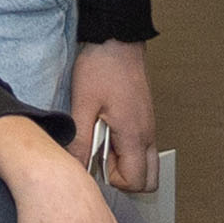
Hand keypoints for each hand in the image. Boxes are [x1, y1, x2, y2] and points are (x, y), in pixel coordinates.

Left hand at [70, 41, 159, 194]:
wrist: (116, 39)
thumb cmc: (101, 67)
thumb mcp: (82, 105)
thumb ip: (79, 141)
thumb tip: (74, 167)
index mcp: (134, 135)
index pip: (136, 182)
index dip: (112, 181)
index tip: (93, 163)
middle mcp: (147, 134)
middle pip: (149, 180)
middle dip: (124, 180)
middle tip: (100, 161)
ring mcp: (148, 126)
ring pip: (146, 164)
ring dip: (125, 164)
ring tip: (101, 144)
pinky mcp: (143, 118)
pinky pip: (141, 147)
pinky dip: (126, 149)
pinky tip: (105, 132)